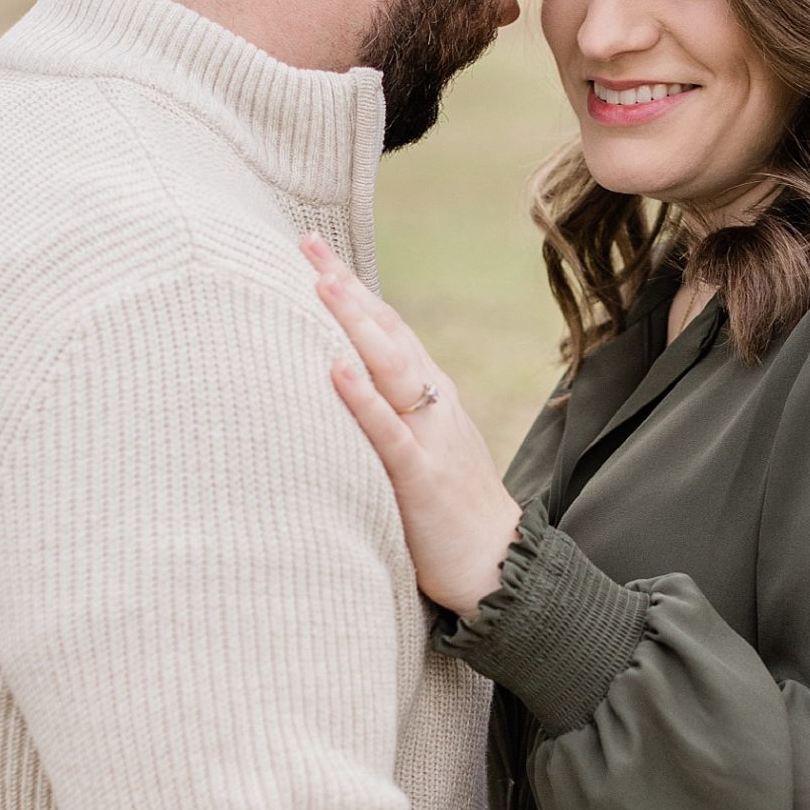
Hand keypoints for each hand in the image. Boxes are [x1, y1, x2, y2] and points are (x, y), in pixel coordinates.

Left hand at [304, 240, 521, 616]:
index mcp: (430, 396)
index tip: (313, 249)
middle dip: (346, 287)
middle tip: (306, 243)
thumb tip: (340, 386)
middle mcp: (433, 404)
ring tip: (320, 283)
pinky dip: (362, 399)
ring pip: (390, 367)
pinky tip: (336, 369)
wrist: (502, 566)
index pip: (387, 328)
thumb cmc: (451, 513)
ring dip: (354, 323)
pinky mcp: (421, 478)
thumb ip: (390, 417)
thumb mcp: (420, 451)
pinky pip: (388, 432)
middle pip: (386, 332)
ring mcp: (430, 438)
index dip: (352, 288)